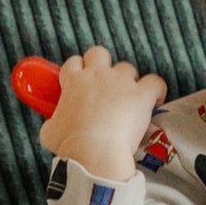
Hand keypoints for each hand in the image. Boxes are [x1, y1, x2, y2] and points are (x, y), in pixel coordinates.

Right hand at [40, 45, 165, 181]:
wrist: (94, 151)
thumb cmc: (70, 144)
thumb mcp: (49, 131)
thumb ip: (52, 121)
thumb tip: (52, 125)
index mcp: (73, 81)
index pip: (74, 62)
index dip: (78, 71)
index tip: (81, 83)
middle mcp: (97, 75)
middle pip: (99, 52)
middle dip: (102, 64)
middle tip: (104, 85)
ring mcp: (121, 83)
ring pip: (127, 68)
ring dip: (127, 81)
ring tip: (128, 100)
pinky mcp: (141, 94)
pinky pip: (155, 82)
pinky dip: (156, 90)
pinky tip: (154, 101)